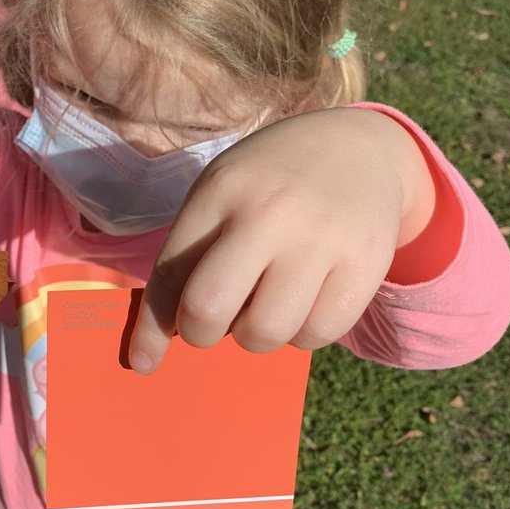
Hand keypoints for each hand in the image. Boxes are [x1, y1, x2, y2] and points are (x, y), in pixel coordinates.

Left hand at [129, 107, 435, 371]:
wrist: (359, 148)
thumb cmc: (271, 184)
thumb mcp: (222, 193)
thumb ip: (190, 255)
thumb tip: (161, 342)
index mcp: (222, 189)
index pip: (171, 272)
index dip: (152, 326)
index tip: (144, 360)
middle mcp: (270, 211)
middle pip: (209, 307)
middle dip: (201, 332)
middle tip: (215, 322)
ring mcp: (321, 238)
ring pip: (265, 332)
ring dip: (255, 335)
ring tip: (265, 303)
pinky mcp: (365, 265)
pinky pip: (318, 334)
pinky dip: (303, 333)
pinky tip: (305, 302)